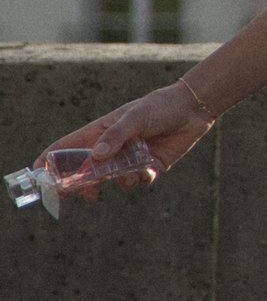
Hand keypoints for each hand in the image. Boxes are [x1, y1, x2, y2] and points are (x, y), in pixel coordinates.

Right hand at [30, 79, 213, 201]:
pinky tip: (150, 167)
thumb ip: (116, 137)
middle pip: (86, 171)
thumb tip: (95, 157)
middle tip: (87, 194)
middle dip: (82, 185)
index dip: (51, 162)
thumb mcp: (135, 117)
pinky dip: (142, 178)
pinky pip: (138, 181)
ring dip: (119, 181)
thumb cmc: (159, 106)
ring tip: (130, 172)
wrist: (193, 109)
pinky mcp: (148, 166)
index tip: (40, 177)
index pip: (68, 147)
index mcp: (100, 132)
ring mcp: (129, 158)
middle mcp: (112, 147)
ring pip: (112, 181)